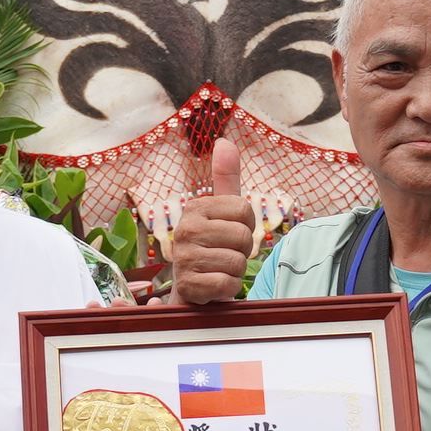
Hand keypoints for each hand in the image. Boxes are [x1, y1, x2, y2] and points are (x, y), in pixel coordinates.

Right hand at [166, 138, 256, 308]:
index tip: (230, 235)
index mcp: (195, 208)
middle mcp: (184, 229)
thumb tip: (223, 141)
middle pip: (243, 237)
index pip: (245, 210)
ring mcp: (184, 258)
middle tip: (225, 255)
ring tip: (218, 270)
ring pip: (237, 262)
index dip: (246, 226)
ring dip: (235, 272)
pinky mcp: (187, 285)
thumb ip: (226, 178)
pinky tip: (214, 287)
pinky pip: (227, 284)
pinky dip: (227, 289)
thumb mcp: (220, 212)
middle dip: (242, 252)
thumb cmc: (212, 247)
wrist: (191, 290)